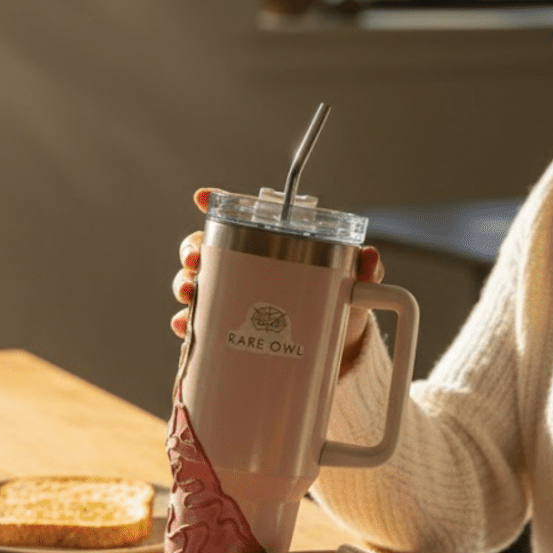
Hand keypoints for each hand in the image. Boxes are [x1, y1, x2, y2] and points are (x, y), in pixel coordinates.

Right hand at [170, 188, 382, 376]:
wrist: (335, 354)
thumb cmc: (338, 309)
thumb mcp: (351, 288)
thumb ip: (362, 271)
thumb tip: (369, 257)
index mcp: (267, 249)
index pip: (235, 218)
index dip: (214, 202)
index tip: (202, 198)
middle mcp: (242, 271)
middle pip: (203, 249)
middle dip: (191, 250)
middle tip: (196, 260)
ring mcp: (230, 301)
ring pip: (194, 284)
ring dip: (184, 285)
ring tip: (191, 293)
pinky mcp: (226, 333)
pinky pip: (198, 325)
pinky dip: (187, 324)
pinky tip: (187, 325)